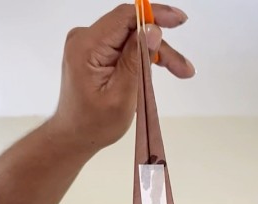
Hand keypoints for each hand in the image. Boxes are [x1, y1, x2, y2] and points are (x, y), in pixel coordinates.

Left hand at [45, 3, 194, 157]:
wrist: (74, 135)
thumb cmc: (94, 123)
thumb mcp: (121, 95)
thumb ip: (136, 59)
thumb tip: (153, 29)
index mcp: (87, 46)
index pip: (124, 17)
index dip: (154, 14)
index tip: (179, 20)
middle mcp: (86, 38)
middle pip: (132, 28)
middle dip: (160, 45)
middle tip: (184, 68)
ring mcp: (90, 44)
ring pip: (132, 38)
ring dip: (156, 53)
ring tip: (181, 71)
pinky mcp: (96, 51)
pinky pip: (125, 45)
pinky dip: (143, 57)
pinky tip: (160, 69)